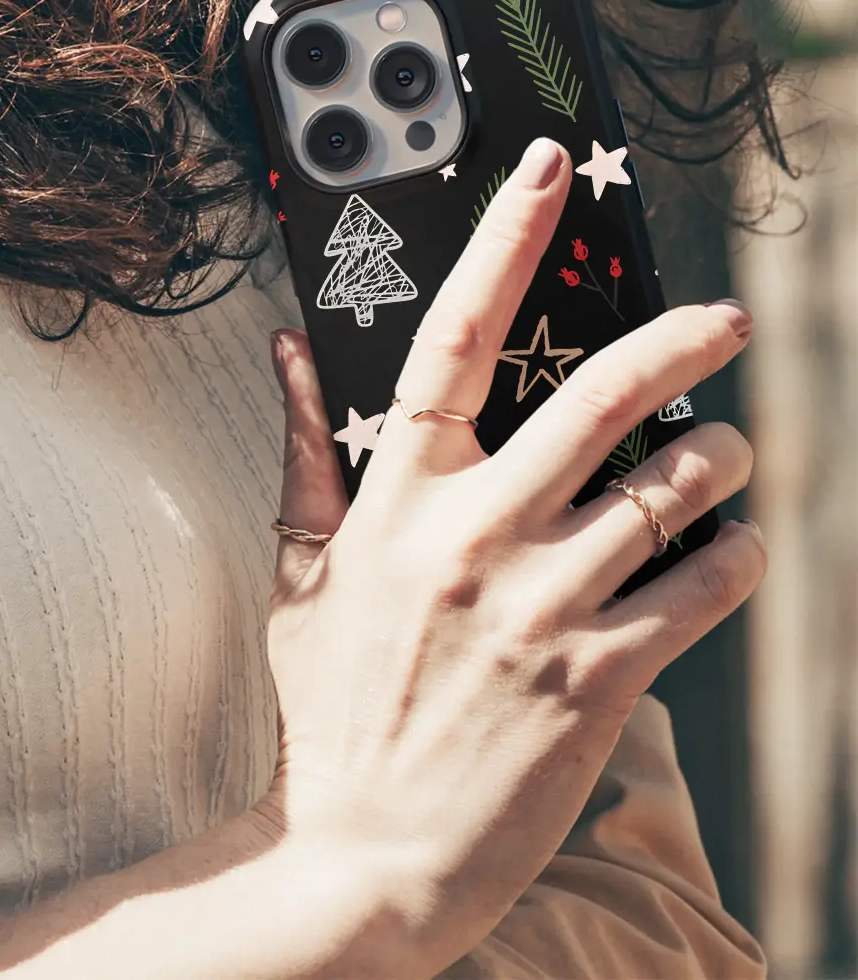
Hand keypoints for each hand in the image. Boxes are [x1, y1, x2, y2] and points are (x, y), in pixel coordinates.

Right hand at [261, 137, 764, 975]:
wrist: (365, 851)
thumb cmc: (330, 706)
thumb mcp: (301, 573)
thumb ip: (304, 452)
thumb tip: (287, 352)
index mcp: (399, 501)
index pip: (451, 339)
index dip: (500, 243)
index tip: (540, 173)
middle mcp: (476, 537)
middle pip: (600, 397)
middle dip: (680, 340)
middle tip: (723, 319)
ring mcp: (543, 605)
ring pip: (672, 490)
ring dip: (722, 461)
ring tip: (731, 456)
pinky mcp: (601, 677)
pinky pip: (702, 588)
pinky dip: (736, 556)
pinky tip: (733, 549)